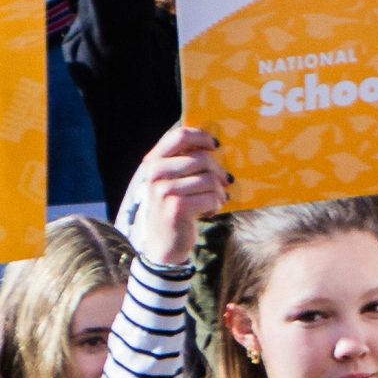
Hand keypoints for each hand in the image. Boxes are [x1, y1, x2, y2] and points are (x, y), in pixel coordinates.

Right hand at [119, 123, 230, 264]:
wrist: (164, 241)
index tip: (216, 146)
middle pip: (201, 158)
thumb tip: (217, 144)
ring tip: (214, 200)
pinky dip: (216, 205)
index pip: (180, 135)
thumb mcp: (175, 180)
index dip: (202, 137)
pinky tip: (208, 212)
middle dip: (218, 172)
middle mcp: (155, 173)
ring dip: (219, 192)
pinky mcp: (176, 207)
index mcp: (154, 160)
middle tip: (224, 183)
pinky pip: (211, 197)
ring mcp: (164, 190)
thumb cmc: (176, 205)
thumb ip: (187, 160)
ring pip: (209, 179)